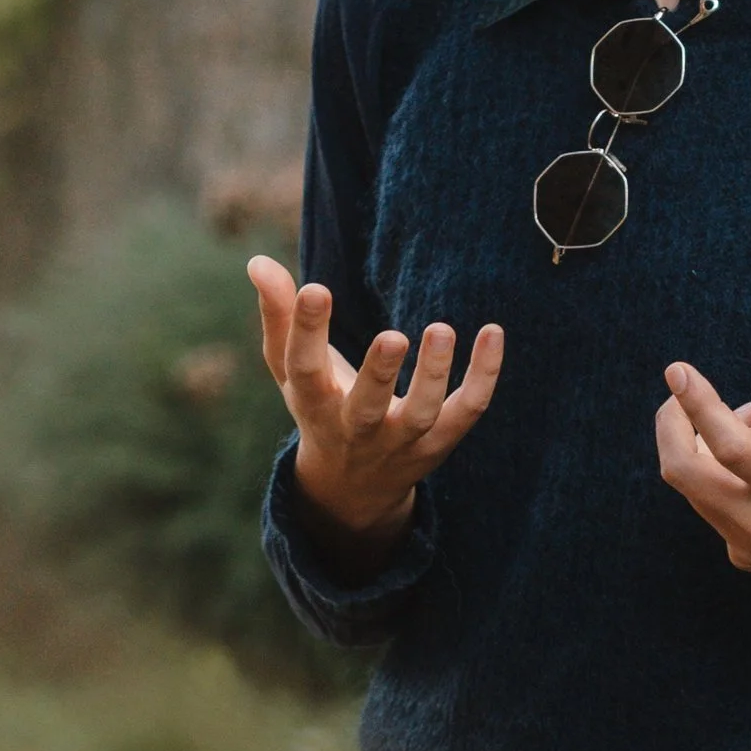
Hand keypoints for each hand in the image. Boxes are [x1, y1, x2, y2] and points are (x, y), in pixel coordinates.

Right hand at [249, 256, 503, 580]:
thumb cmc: (319, 407)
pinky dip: (485, 376)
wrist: (353, 488)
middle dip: (380, 375)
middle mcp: (356, 429)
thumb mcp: (289, 370)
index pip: (304, 370)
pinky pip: (467, 410)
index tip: (315, 289)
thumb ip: (278, 316)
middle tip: (393, 336)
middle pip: (366, 409)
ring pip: (422, 415)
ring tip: (441, 329)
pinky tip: (493, 332)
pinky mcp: (440, 442)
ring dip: (434, 376)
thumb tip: (257, 262)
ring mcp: (401, 440)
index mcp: (314, 404)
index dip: (306, 330)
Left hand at [655, 304, 750, 590]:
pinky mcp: (745, 556)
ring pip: (694, 488)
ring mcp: (750, 546)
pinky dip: (718, 468)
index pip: (729, 446)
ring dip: (702, 442)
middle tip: (683, 388)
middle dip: (673, 422)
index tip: (677, 371)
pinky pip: (711, 504)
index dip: (698, 405)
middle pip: (685, 471)